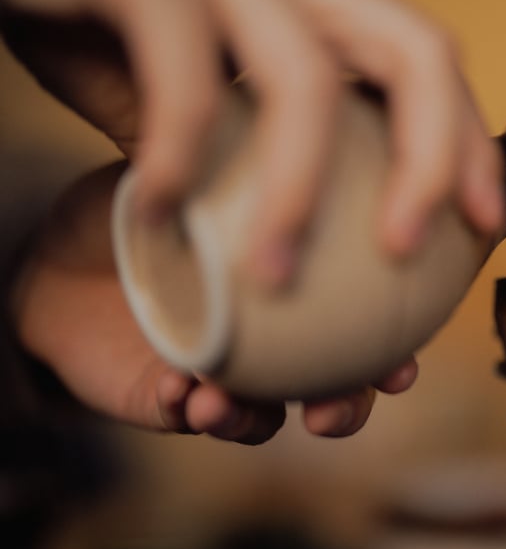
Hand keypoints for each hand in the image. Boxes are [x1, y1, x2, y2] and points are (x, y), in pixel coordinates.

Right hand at [0, 0, 503, 285]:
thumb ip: (251, 143)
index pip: (428, 59)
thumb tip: (309, 246)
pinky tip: (162, 213)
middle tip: (408, 251)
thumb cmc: (103, 23)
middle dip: (434, 160)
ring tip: (273, 278)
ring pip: (305, 78)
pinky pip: (182, 73)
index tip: (484, 220)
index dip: (469, 139)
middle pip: (414, 51)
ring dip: (298, 195)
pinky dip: (181, 156)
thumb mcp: (193, 86)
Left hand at [13, 163, 417, 443]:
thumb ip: (266, 163)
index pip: (363, 329)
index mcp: (300, 291)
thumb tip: (329, 128)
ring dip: (255, 420)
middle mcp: (272, 340)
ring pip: (264, 417)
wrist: (61, 250)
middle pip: (331, 390)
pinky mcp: (166, 395)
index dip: (395, 353)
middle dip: (342, 410)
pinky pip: (188, 414)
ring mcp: (223, 371)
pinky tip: (178, 388)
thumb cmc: (153, 202)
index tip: (402, 365)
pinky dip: (189, 408)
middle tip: (327, 412)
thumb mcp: (211, 166)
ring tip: (224, 405)